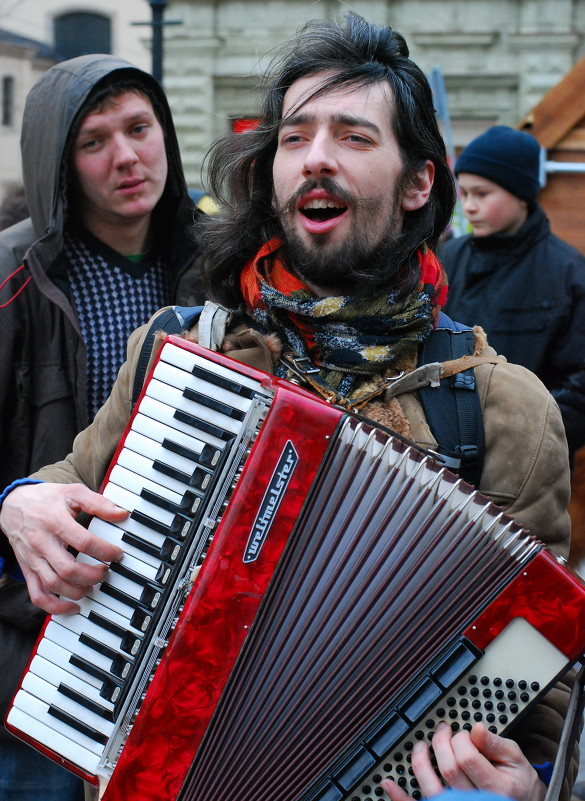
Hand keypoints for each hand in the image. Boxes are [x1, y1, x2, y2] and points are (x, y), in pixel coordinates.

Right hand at [0, 483, 126, 614]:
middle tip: (105, 571)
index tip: (117, 554)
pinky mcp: (28, 570)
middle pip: (68, 569)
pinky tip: (73, 606)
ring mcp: (33, 559)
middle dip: (92, 575)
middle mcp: (42, 543)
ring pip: (54, 585)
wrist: (12, 505)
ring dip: (77, 591)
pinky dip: (55, 607)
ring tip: (92, 585)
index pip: (83, 541)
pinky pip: (37, 595)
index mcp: (55, 522)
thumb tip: (121, 513)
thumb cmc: (45, 499)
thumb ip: (98, 503)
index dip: (105, 551)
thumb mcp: (73, 492)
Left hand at [381, 722, 545, 800]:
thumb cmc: (519, 784)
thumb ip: (495, 744)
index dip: (460, 739)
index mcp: (498, 788)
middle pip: (448, 770)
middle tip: (442, 731)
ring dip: (419, 763)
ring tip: (420, 747)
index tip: (461, 733)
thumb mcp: (517, 759)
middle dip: (441, 743)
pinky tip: (389, 784)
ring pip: (432, 789)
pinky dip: (402, 798)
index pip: (468, 758)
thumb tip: (476, 729)